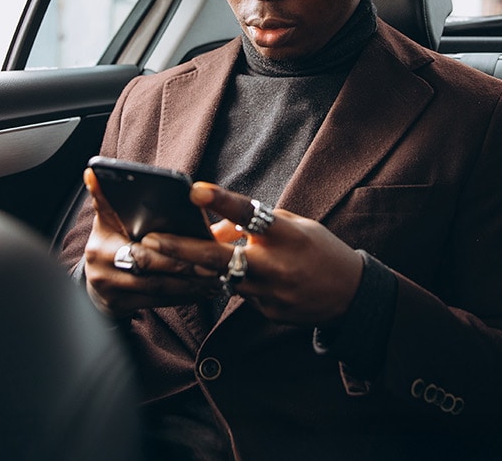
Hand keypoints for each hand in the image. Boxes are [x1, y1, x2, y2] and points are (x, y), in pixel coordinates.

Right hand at [79, 168, 225, 317]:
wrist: (96, 284)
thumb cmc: (111, 243)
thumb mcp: (107, 220)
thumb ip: (106, 198)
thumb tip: (92, 172)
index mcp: (102, 242)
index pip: (136, 242)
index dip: (166, 242)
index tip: (193, 239)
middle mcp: (102, 267)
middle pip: (150, 264)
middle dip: (183, 264)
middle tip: (214, 262)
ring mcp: (111, 290)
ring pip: (158, 287)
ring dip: (190, 284)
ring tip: (216, 278)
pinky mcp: (120, 307)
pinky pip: (159, 302)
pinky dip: (184, 297)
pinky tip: (204, 292)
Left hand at [142, 181, 363, 324]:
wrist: (351, 295)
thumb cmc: (319, 250)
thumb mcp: (293, 226)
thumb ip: (254, 224)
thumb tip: (215, 227)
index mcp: (285, 235)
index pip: (248, 213)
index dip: (220, 201)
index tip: (194, 190)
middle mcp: (275, 265)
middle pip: (219, 258)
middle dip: (181, 248)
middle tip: (150, 240)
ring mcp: (270, 293)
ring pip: (222, 278)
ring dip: (197, 268)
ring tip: (165, 257)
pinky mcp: (267, 311)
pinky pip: (240, 293)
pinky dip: (233, 282)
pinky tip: (229, 275)